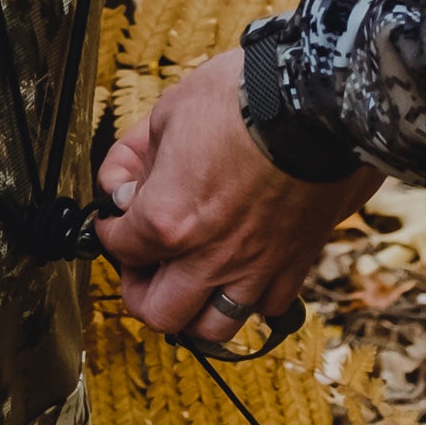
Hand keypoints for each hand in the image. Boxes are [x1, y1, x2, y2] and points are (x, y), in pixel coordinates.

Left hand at [92, 47, 382, 348]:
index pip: (120, 247)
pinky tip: (242, 273)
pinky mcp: (296, 262)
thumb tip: (128, 189)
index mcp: (168, 218)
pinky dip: (250, 298)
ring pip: (214, 327)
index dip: (109, 229)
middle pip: (159, 313)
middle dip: (140, 292)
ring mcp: (255, 266)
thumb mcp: (170, 113)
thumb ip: (142, 161)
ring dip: (193, 310)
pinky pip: (268, 306)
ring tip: (189, 283)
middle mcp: (208, 256)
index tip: (115, 218)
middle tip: (141, 266)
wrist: (316, 100)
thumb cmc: (242, 97)